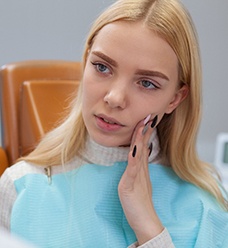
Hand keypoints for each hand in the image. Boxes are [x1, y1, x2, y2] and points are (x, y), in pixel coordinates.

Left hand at [118, 115, 163, 244]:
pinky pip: (133, 168)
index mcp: (140, 166)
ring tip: (144, 124)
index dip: (144, 131)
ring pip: (138, 152)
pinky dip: (134, 157)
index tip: (146, 118)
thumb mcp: (139, 179)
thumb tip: (140, 151)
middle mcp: (140, 168)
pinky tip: (135, 148)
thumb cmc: (140, 200)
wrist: (144, 219)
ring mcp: (136, 175)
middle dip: (144, 129)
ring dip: (140, 137)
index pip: (142, 144)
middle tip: (149, 114)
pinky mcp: (130, 183)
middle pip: (142, 144)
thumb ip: (139, 165)